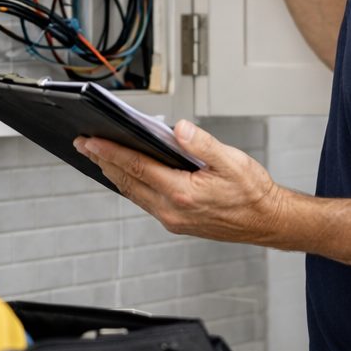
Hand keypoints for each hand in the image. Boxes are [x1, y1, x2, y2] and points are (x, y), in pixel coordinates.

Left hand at [75, 121, 286, 244]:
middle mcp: (172, 209)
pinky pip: (144, 201)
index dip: (111, 152)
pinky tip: (127, 175)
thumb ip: (202, 144)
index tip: (91, 140)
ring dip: (114, 173)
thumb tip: (179, 129)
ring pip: (133, 193)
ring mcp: (171, 218)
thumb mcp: (232, 161)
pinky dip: (130, 185)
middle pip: (128, 181)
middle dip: (103, 161)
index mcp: (183, 192)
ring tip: (98, 156)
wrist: (266, 220)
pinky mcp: (175, 222)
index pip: (138, 167)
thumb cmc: (253, 192)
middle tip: (84, 143)